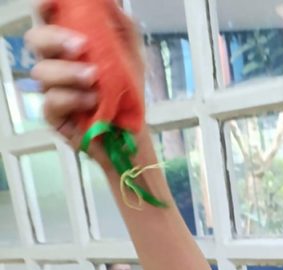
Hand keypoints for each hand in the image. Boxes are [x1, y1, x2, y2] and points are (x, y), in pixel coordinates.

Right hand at [26, 0, 144, 154]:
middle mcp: (55, 63)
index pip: (46, 19)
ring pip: (42, 72)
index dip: (44, 7)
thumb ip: (122, 27)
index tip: (51, 4)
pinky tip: (91, 101)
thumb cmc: (128, 92)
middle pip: (35, 40)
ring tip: (95, 80)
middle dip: (54, 39)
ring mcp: (52, 89)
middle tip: (81, 46)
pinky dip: (72, 99)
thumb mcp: (131, 55)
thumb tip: (109, 1)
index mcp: (68, 44)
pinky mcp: (54, 115)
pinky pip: (51, 102)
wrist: (134, 131)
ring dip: (69, 73)